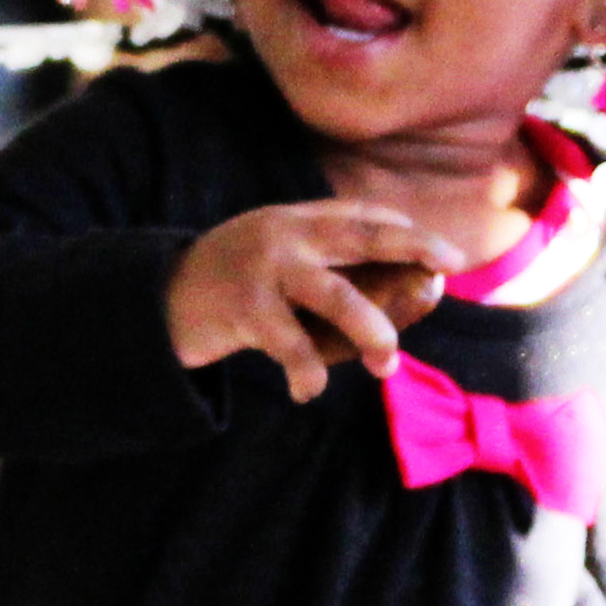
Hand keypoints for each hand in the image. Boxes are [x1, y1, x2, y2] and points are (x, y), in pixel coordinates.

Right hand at [167, 202, 452, 403]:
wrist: (159, 295)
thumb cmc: (232, 284)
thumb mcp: (275, 253)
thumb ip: (320, 259)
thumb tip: (387, 291)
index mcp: (300, 219)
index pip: (366, 216)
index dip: (408, 233)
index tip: (447, 255)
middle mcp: (289, 234)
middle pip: (364, 235)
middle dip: (411, 250)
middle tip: (443, 277)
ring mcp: (268, 268)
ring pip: (338, 297)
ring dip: (371, 332)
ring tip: (384, 363)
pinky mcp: (246, 307)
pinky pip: (292, 346)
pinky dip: (306, 373)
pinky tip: (307, 390)